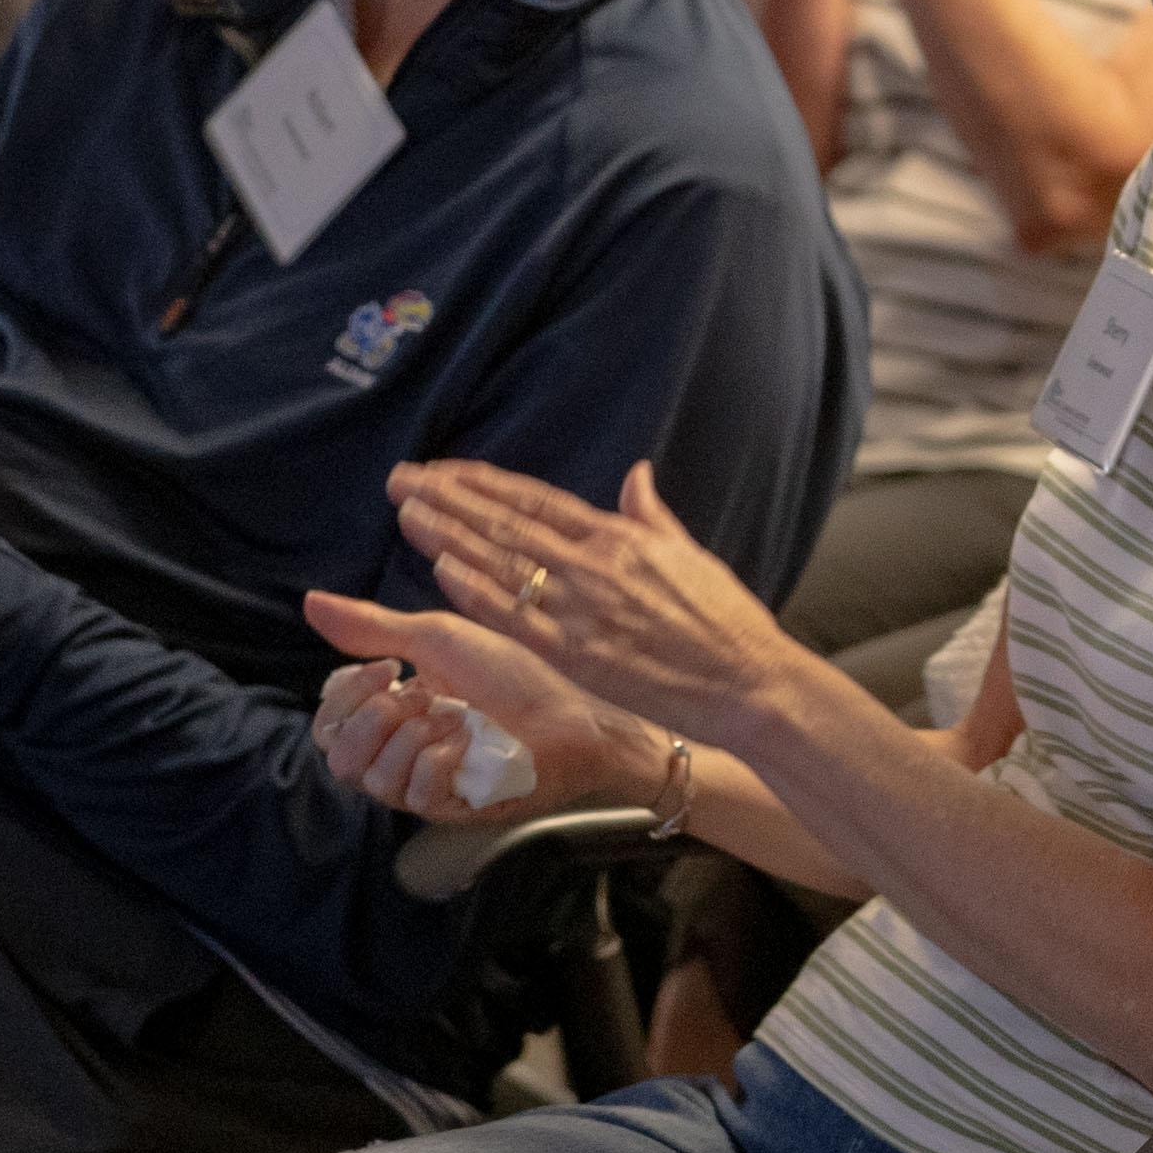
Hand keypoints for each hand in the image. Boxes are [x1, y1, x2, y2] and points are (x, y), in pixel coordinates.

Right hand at [298, 598, 659, 823]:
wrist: (573, 714)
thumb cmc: (512, 678)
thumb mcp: (438, 639)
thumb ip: (375, 627)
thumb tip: (310, 603)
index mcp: (392, 718)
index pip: (328, 725)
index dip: (345, 696)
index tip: (389, 668)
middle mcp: (400, 756)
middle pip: (337, 756)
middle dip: (371, 717)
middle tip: (418, 695)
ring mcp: (424, 787)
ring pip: (372, 778)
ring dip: (414, 735)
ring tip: (455, 716)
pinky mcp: (452, 808)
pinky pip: (415, 792)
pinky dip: (440, 757)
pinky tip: (470, 741)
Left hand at [388, 458, 807, 751]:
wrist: (749, 681)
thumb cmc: (726, 623)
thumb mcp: (691, 554)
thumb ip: (651, 515)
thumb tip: (636, 473)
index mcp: (621, 538)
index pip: (537, 499)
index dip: (485, 483)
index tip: (444, 470)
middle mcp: (597, 564)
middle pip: (509, 522)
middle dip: (451, 499)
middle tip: (403, 480)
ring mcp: (585, 609)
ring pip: (504, 562)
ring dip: (452, 535)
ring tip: (408, 513)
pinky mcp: (580, 653)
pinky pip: (517, 617)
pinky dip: (479, 591)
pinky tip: (443, 571)